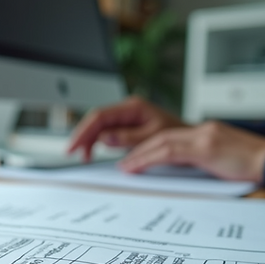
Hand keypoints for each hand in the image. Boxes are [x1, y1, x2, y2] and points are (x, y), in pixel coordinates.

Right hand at [67, 95, 184, 161]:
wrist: (192, 138)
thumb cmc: (179, 136)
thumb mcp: (154, 137)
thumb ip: (128, 138)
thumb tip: (104, 139)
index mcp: (133, 107)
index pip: (100, 116)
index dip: (84, 131)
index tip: (75, 145)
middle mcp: (128, 109)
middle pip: (96, 120)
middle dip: (83, 136)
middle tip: (72, 152)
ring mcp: (127, 117)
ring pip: (100, 127)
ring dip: (90, 141)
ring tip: (84, 156)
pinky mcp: (128, 126)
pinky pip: (108, 132)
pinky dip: (99, 143)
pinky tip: (94, 152)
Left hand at [119, 121, 264, 182]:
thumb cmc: (257, 167)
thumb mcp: (227, 162)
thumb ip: (207, 162)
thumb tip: (189, 174)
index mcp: (210, 132)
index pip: (172, 136)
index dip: (151, 146)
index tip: (137, 157)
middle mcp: (205, 130)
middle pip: (162, 136)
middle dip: (140, 148)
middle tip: (125, 162)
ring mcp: (205, 137)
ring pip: (162, 141)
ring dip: (140, 154)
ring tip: (126, 167)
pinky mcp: (206, 148)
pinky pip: (170, 151)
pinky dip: (149, 158)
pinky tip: (137, 166)